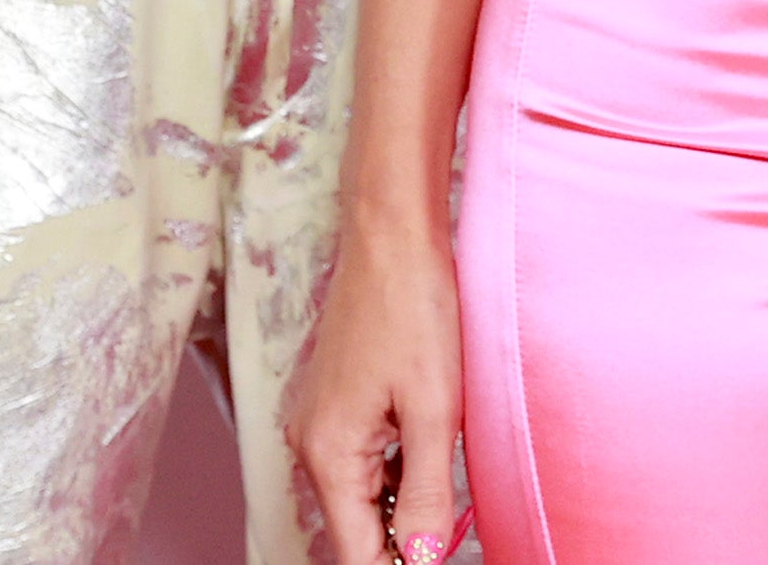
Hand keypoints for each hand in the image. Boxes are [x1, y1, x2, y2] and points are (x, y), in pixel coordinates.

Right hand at [281, 212, 467, 564]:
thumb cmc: (414, 310)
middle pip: (358, 529)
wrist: (392, 235)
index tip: (438, 552)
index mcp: (329, 455)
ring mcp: (319, 422)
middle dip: (407, 538)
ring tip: (448, 473)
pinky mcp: (335, 404)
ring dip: (406, 503)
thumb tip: (423, 560)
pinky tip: (430, 445)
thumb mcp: (434, 411)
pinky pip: (364, 462)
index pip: (358, 553)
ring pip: (363, 496)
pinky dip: (398, 470)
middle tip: (457, 519)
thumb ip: (428, 496)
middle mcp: (310, 444)